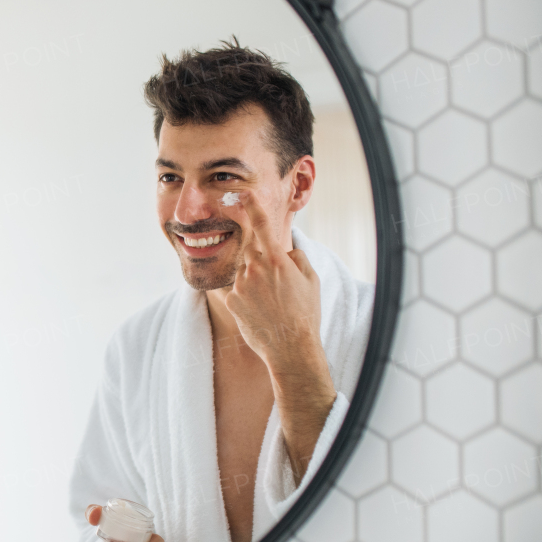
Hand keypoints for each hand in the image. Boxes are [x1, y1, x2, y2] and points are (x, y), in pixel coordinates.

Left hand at [221, 189, 321, 368]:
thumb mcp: (311, 280)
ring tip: (271, 304)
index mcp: (277, 260)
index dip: (252, 206)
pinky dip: (246, 298)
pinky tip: (260, 312)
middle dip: (260, 260)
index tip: (242, 194)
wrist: (291, 347)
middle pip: (251, 251)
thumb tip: (285, 251)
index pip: (261, 225)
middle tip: (274, 284)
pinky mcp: (231, 301)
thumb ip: (296, 258)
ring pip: (244, 273)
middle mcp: (255, 268)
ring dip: (254, 282)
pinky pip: (237, 291)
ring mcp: (241, 284)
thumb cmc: (305, 313)